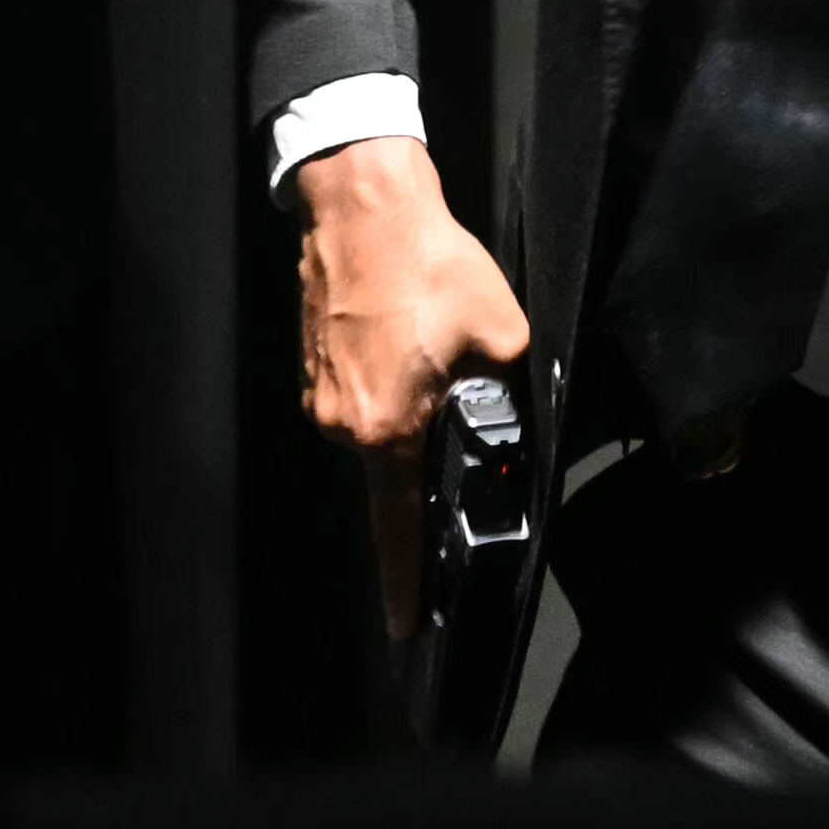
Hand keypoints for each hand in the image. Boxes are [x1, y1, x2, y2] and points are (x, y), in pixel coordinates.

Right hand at [290, 136, 530, 637]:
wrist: (363, 202)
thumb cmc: (423, 262)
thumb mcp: (501, 339)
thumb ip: (511, 401)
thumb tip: (510, 437)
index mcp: (385, 430)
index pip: (397, 530)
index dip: (404, 585)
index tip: (405, 626)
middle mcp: (340, 422)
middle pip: (396, 470)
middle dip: (434, 447)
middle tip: (462, 388)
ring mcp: (320, 393)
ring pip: (382, 427)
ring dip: (415, 404)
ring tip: (435, 344)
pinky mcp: (317, 365)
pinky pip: (363, 395)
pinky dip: (392, 377)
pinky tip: (411, 335)